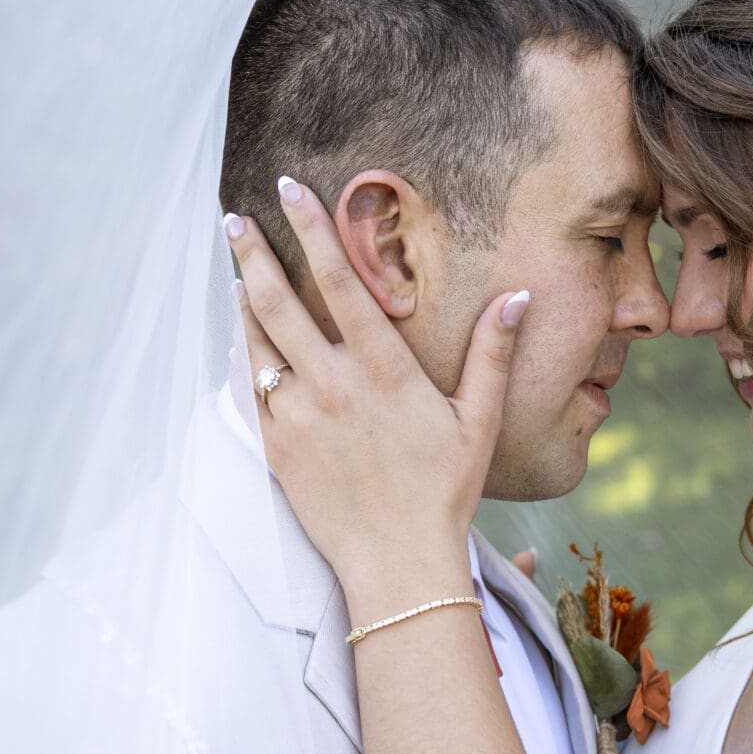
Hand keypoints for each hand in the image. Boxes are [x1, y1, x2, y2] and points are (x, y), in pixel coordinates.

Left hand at [225, 185, 527, 602]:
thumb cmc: (443, 493)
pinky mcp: (275, 447)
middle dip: (254, 252)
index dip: (313, 229)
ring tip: (235, 267)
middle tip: (235, 217)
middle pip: (278, 301)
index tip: (290, 191)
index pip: (339, 281)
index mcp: (383, 370)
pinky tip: (238, 336)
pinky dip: (239, 354)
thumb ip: (493, 356)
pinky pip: (245, 388)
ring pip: (255, 342)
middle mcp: (332, 385)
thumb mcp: (480, 422)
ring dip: (242, 298)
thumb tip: (516, 298)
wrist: (396, 562)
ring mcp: (297, 416)